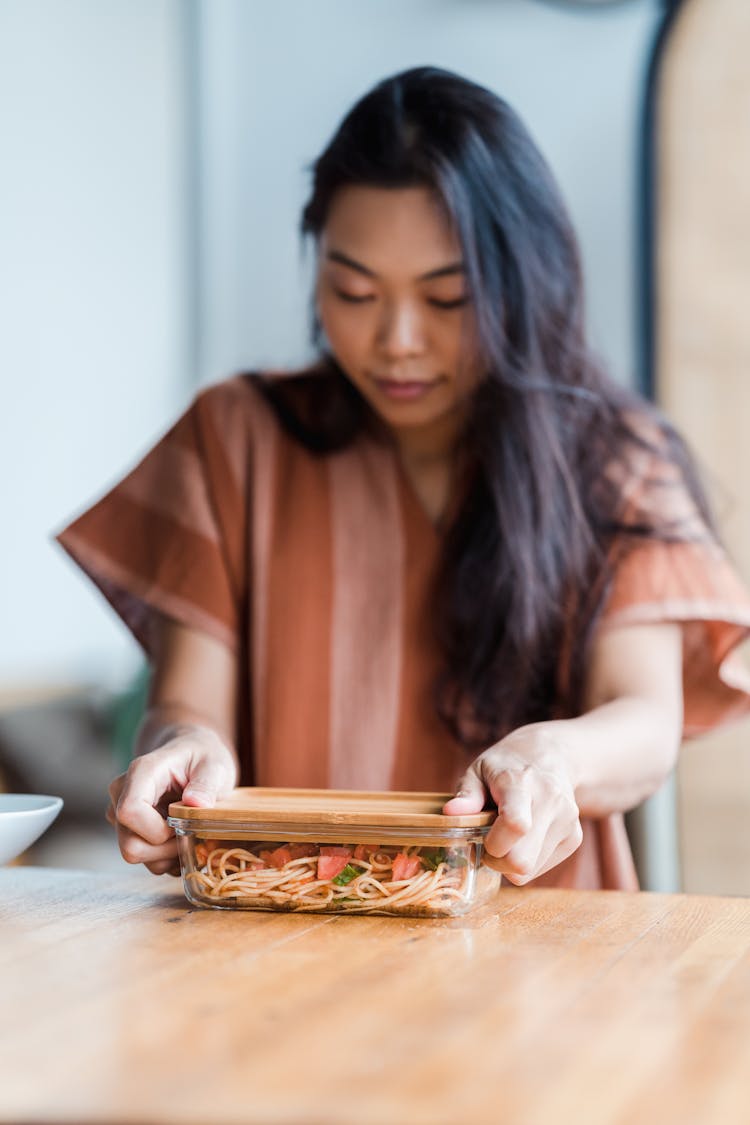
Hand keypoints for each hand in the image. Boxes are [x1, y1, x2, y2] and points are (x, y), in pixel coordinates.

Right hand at [106, 726, 237, 875]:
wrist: (192, 755)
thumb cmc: (201, 756)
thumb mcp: (214, 764)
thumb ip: (206, 782)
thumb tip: (196, 803)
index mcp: (141, 773)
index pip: (129, 812)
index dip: (157, 831)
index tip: (182, 823)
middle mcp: (121, 793)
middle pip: (129, 844)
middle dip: (165, 849)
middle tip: (191, 832)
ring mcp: (120, 813)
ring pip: (135, 854)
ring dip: (167, 854)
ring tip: (188, 832)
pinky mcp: (127, 828)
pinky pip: (143, 858)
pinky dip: (166, 857)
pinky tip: (181, 838)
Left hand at [443, 724, 582, 884]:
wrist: (551, 756)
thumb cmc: (506, 766)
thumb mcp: (479, 770)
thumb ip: (466, 794)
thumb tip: (451, 813)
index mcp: (522, 782)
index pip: (516, 825)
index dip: (494, 844)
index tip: (483, 838)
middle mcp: (550, 801)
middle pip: (523, 860)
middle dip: (498, 862)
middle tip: (490, 844)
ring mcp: (567, 820)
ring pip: (531, 869)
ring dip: (512, 862)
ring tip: (509, 835)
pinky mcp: (574, 837)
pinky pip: (542, 868)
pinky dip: (528, 860)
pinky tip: (525, 838)